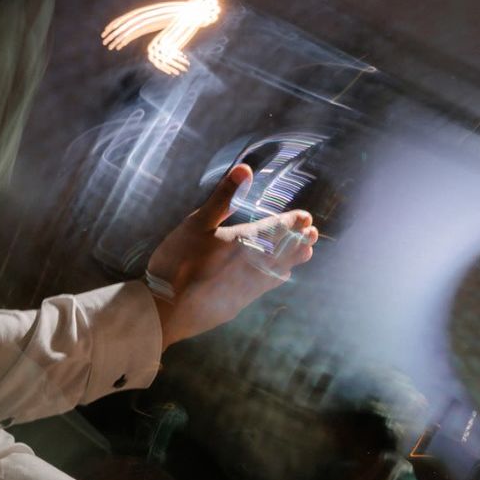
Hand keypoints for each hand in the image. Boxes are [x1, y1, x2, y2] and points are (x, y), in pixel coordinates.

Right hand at [146, 164, 318, 346]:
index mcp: (243, 242)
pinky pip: (264, 288)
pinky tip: (280, 277)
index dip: (291, 222)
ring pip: (277, 271)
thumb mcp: (196, 223)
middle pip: (282, 251)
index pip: (275, 229)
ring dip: (292, 260)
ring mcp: (246, 288)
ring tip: (306, 253)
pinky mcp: (237, 305)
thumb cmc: (177, 262)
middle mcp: (251, 265)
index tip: (306, 217)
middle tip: (313, 235)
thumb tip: (245, 170)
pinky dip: (276, 278)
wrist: (166, 309)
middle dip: (298, 241)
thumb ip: (223, 198)